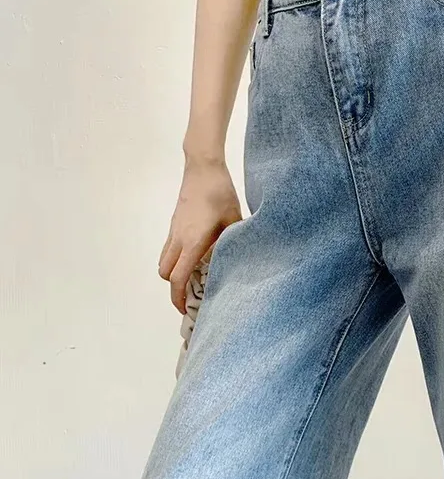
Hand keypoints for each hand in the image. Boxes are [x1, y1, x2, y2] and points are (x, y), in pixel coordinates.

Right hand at [158, 159, 241, 312]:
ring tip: (193, 279)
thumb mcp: (234, 219)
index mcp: (192, 242)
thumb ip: (235, 242)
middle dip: (174, 289)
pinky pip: (168, 249)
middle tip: (191, 297)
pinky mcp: (175, 224)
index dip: (178, 298)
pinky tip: (194, 257)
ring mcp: (173, 231)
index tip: (185, 310)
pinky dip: (175, 259)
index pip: (178, 277)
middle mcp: (178, 239)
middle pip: (165, 273)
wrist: (202, 168)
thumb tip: (243, 259)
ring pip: (164, 261)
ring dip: (173, 273)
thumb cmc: (220, 192)